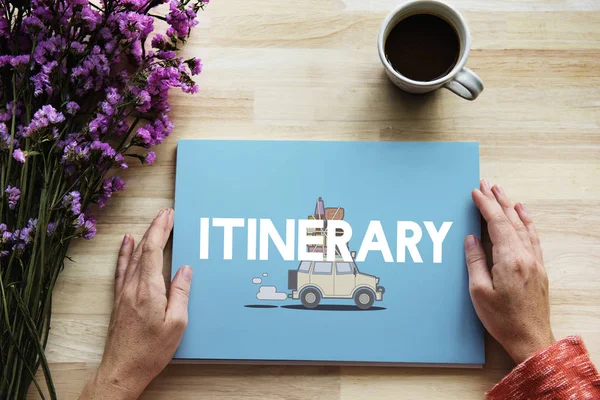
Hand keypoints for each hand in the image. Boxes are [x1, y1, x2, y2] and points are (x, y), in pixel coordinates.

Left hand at [80, 208, 191, 399]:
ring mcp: (123, 293)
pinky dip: (125, 253)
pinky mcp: (119, 300)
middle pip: (142, 249)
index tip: (168, 215)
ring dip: (143, 237)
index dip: (160, 230)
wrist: (122, 370)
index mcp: (148, 290)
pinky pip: (122, 268)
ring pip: (132, 257)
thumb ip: (181, 293)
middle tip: (165, 214)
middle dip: (155, 229)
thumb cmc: (150, 351)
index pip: (153, 251)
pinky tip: (126, 243)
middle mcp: (132, 287)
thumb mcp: (176, 324)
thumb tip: (185, 270)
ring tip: (152, 223)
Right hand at [464, 180, 554, 363]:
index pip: (496, 223)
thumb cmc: (502, 319)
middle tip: (488, 184)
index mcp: (509, 259)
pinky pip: (533, 237)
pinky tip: (523, 215)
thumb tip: (472, 238)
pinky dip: (527, 222)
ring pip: (524, 226)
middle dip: (498, 200)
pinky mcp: (539, 269)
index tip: (476, 192)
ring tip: (503, 193)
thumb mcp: (479, 291)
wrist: (531, 339)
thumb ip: (475, 260)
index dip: (485, 205)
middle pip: (511, 220)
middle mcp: (525, 256)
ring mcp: (535, 262)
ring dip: (511, 208)